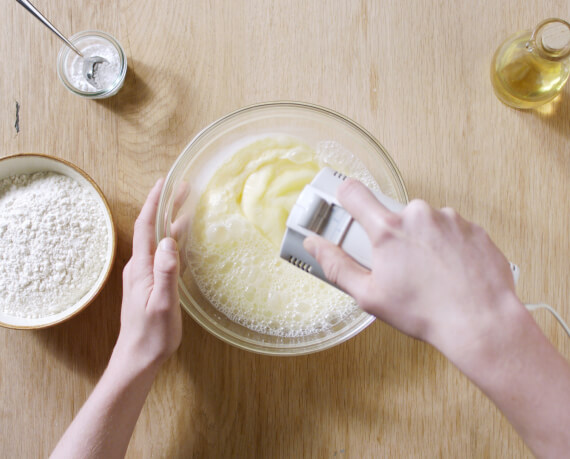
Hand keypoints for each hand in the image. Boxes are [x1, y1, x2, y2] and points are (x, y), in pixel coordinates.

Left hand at [115, 179, 181, 371]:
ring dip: (171, 223)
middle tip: (184, 189)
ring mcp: (144, 275)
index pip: (145, 227)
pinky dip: (173, 242)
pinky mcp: (151, 284)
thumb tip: (169, 241)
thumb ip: (166, 272)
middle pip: (152, 229)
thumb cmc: (152, 334)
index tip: (164, 184)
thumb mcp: (163, 303)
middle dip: (166, 207)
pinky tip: (183, 241)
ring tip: (187, 208)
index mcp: (141, 268)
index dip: (153, 203)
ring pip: (158, 242)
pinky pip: (162, 255)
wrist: (138, 357)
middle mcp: (140, 267)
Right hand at [303, 178, 521, 358]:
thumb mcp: (369, 295)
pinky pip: (452, 230)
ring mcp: (450, 219)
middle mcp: (419, 215)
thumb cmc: (425, 313)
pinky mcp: (474, 228)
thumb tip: (314, 245)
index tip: (347, 206)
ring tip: (432, 275)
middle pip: (394, 215)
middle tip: (402, 267)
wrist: (482, 323)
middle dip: (394, 236)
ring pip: (425, 223)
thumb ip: (336, 265)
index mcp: (389, 229)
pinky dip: (448, 247)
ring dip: (424, 241)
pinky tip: (452, 273)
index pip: (354, 192)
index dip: (346, 197)